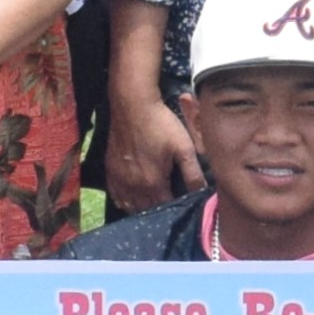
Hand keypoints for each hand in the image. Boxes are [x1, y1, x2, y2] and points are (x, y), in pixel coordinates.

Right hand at [102, 88, 200, 208]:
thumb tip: (203, 193)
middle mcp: (133, 186)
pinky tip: (132, 198)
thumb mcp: (184, 147)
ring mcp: (119, 179)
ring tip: (152, 204)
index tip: (182, 204)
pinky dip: (125, 201)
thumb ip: (193, 174)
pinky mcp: (110, 171)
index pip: (165, 207)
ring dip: (141, 208)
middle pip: (147, 210)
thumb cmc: (160, 124)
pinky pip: (116, 196)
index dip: (175, 207)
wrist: (132, 105)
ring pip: (129, 206)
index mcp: (153, 183)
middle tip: (169, 205)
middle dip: (159, 210)